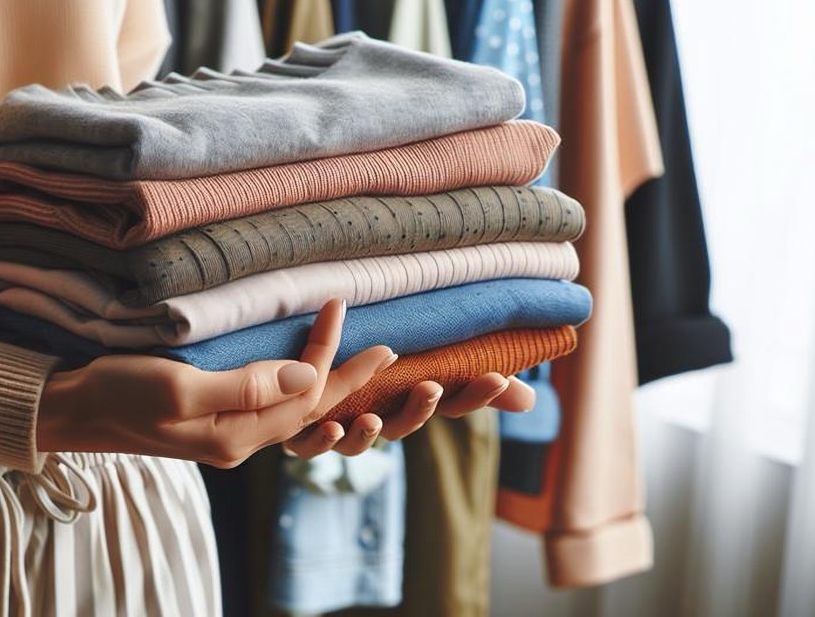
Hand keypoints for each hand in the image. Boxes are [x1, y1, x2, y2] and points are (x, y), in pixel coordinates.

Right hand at [35, 298, 397, 467]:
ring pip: (291, 410)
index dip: (338, 361)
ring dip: (324, 382)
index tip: (355, 318)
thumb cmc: (117, 394)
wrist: (71, 411)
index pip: (307, 399)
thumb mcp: (179, 387)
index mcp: (237, 436)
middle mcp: (238, 441)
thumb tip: (309, 375)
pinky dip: (291, 383)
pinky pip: (268, 405)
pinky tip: (295, 368)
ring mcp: (224, 434)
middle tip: (383, 344)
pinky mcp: (209, 420)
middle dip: (346, 376)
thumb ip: (245, 385)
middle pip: (308, 409)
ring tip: (351, 355)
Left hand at [281, 371, 536, 460]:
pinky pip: (310, 446)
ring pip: (356, 443)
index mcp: (402, 406)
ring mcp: (338, 434)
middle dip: (418, 410)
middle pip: (403, 426)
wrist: (289, 398)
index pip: (447, 405)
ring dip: (365, 436)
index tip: (496, 376)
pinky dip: (321, 440)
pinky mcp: (299, 437)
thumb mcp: (412, 368)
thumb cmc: (358, 382)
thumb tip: (526, 399)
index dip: (473, 395)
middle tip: (431, 388)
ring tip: (371, 420)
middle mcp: (375, 423)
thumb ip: (463, 381)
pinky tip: (330, 427)